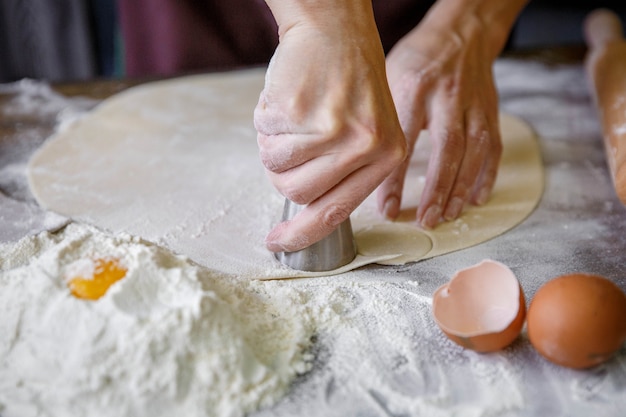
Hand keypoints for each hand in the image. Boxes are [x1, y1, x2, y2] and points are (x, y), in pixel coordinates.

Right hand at [255, 0, 406, 251]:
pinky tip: (288, 99)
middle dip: (284, 172)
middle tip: (293, 140)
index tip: (278, 243)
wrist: (335, 29)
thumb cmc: (347, 82)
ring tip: (294, 116)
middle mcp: (363, 147)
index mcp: (385, 156)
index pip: (335, 212)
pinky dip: (266, 122)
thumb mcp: (365, 131)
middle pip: (297, 193)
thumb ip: (342, 173)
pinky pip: (264, 138)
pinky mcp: (301, 112)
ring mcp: (331, 129)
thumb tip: (305, 212)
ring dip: (273, 145)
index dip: (301, 234)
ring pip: (276, 168)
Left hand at [377, 0, 526, 228]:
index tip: (388, 209)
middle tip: (425, 221)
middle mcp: (446, 98)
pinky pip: (494, 148)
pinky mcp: (490, 111)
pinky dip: (486, 177)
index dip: (395, 181)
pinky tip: (475, 199)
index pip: (403, 142)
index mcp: (414, 89)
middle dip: (437, 191)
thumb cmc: (417, 59)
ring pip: (473, 153)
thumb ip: (381, 117)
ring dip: (460, 190)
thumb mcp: (389, 77)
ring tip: (447, 216)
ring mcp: (473, 105)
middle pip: (446, 150)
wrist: (460, 32)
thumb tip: (359, 164)